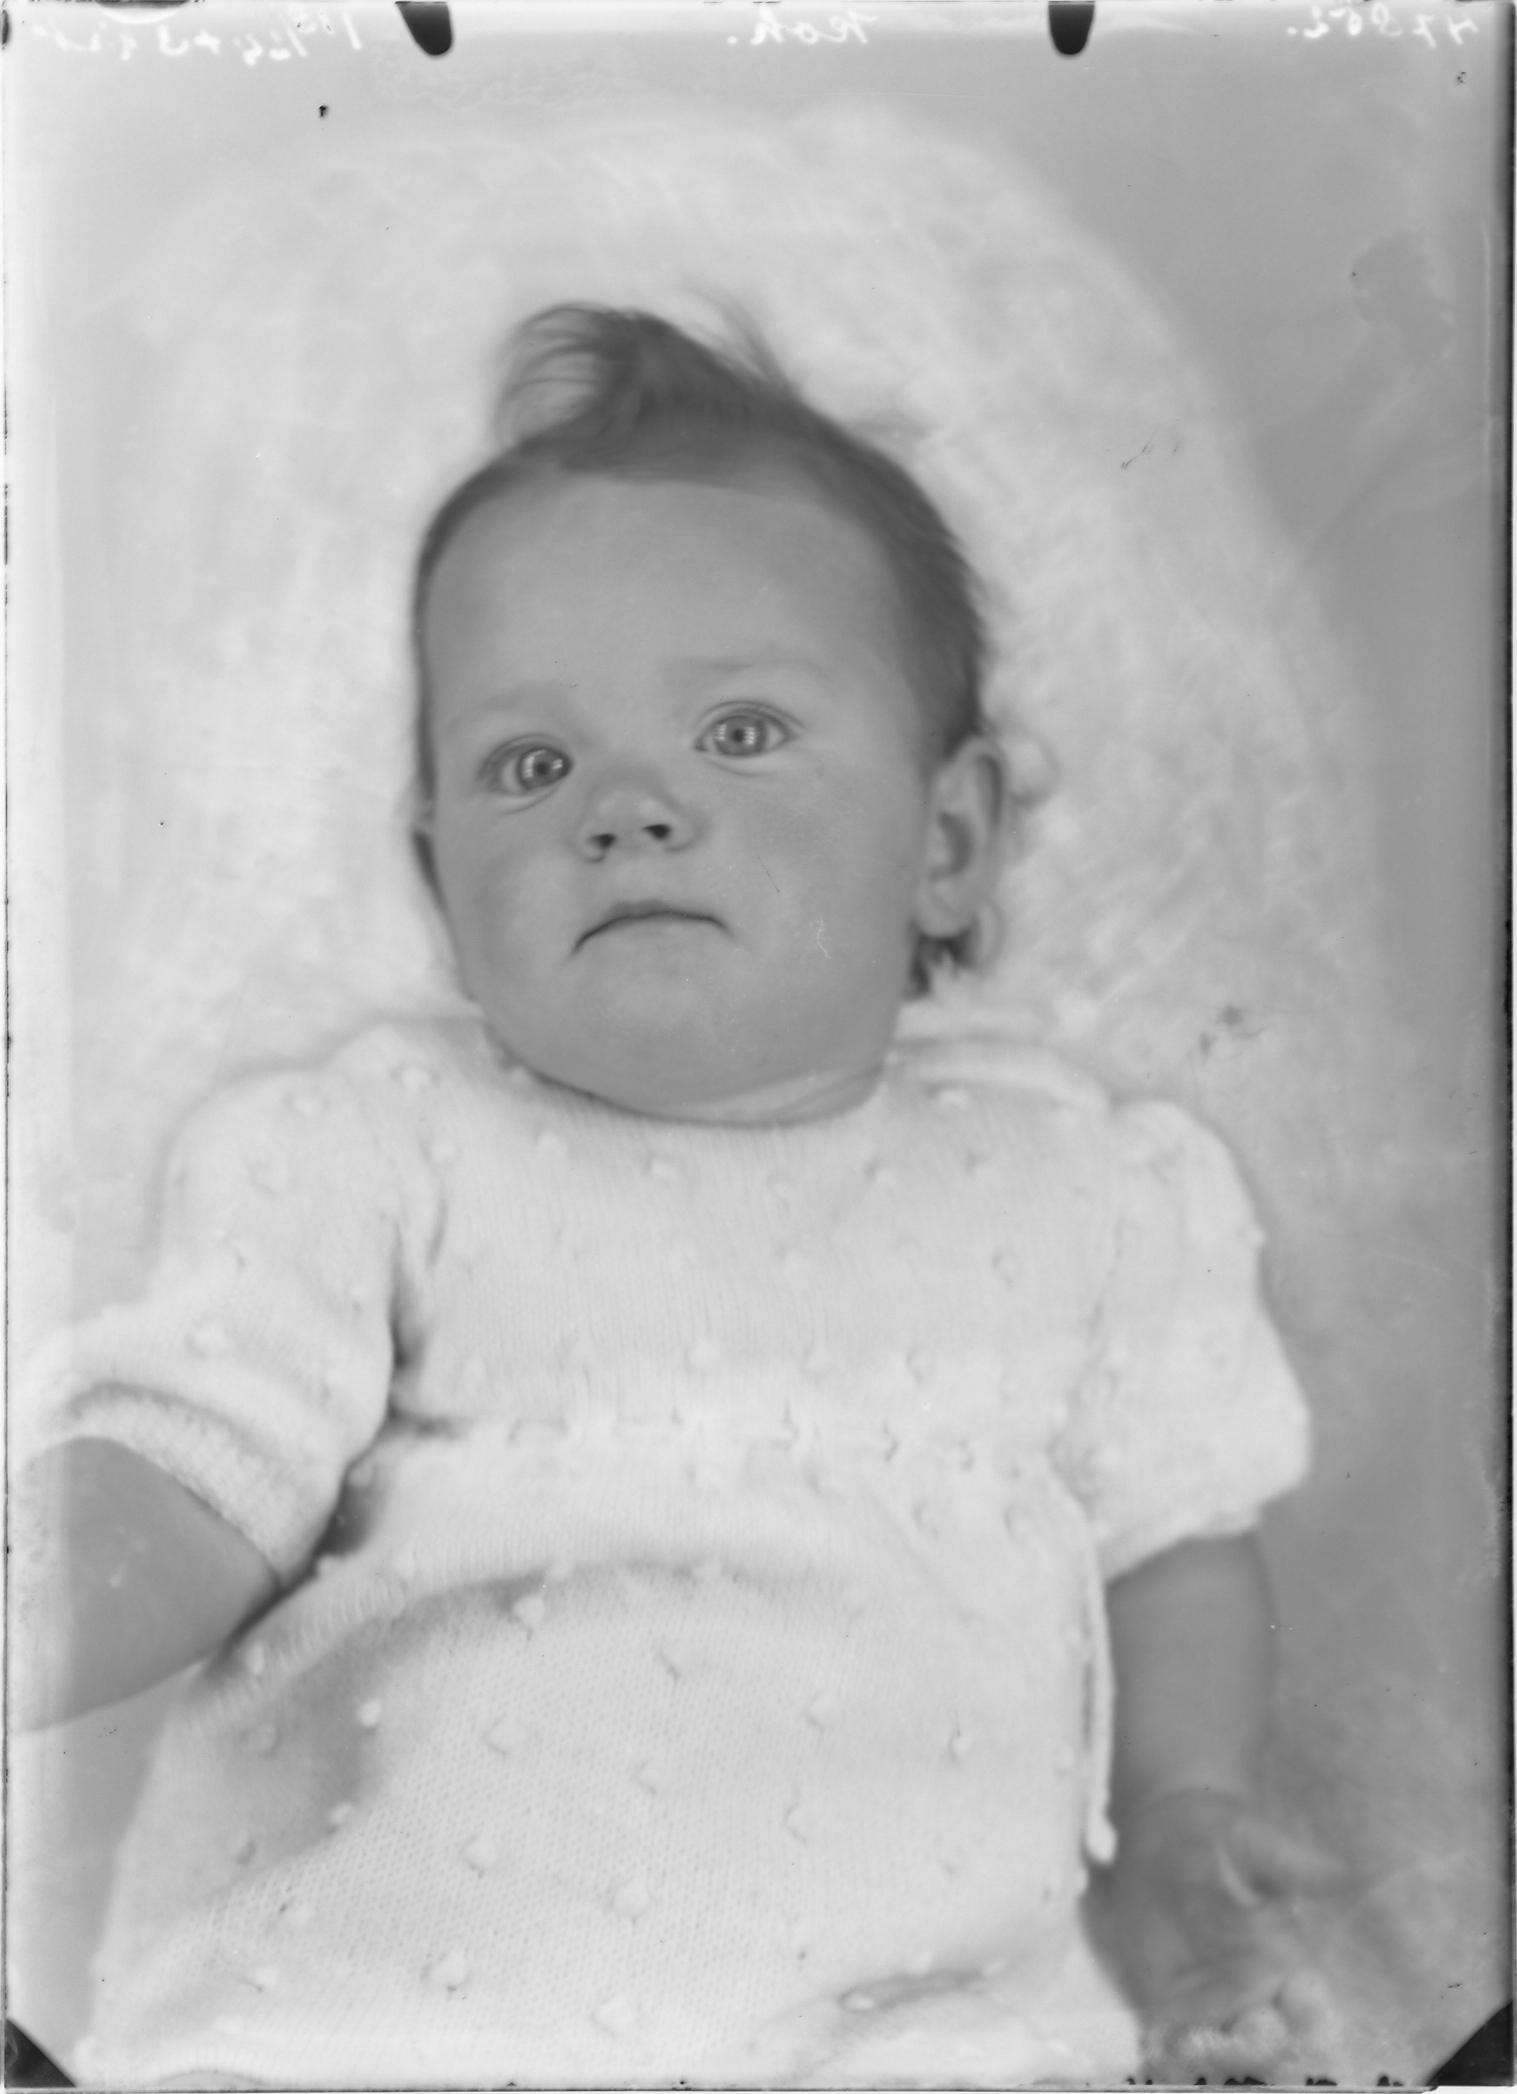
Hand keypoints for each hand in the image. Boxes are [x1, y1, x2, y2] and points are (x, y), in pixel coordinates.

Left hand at [1089, 1789, 1343, 2078]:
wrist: (1165, 1833)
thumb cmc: (1222, 1835)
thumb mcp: (1256, 1843)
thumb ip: (1294, 1864)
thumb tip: (1345, 1870)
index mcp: (1288, 1964)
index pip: (1309, 2008)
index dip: (1308, 2018)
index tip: (1294, 2006)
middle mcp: (1255, 1995)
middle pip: (1269, 2046)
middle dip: (1260, 2051)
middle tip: (1240, 2033)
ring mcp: (1212, 2005)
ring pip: (1224, 2055)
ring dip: (1215, 2061)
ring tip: (1193, 2046)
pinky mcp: (1168, 2005)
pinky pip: (1173, 2044)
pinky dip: (1170, 2056)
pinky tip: (1159, 2049)